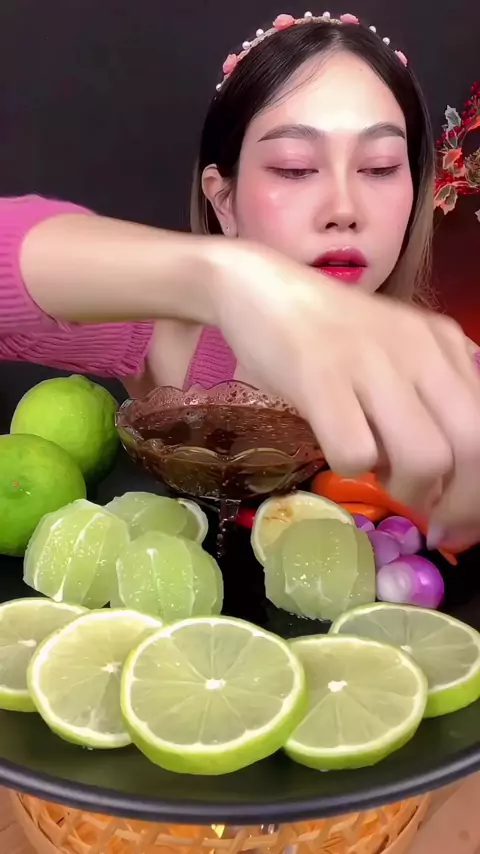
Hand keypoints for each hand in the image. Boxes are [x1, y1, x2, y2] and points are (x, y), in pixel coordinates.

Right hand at [210, 241, 479, 547]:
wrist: (260, 289)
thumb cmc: (326, 332)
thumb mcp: (396, 352)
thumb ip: (428, 397)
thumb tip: (447, 478)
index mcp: (444, 345)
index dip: (479, 489)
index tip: (458, 519)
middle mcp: (420, 350)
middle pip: (472, 447)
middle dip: (457, 502)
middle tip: (431, 519)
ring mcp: (371, 362)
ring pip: (424, 457)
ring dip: (406, 490)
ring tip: (380, 479)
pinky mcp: (321, 378)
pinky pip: (355, 453)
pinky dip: (350, 469)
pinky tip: (338, 450)